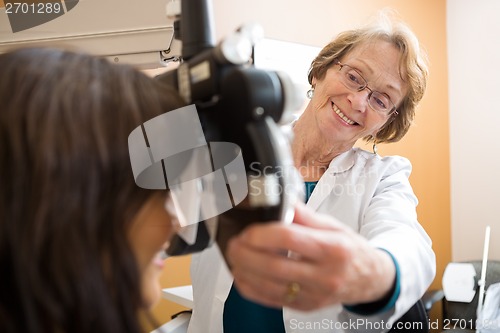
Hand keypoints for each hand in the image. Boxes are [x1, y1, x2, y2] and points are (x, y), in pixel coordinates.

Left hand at [226, 202, 395, 310]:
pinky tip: (243, 275)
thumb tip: (280, 200)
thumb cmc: (351, 251)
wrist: (370, 280)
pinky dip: (250, 288)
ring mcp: (314, 295)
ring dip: (244, 271)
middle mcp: (324, 275)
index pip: (289, 239)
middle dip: (246, 253)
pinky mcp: (305, 307)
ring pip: (268, 286)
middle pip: (274, 266)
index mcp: (332, 249)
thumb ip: (305, 215)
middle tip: (235, 243)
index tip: (249, 230)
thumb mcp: (334, 226)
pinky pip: (270, 300)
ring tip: (235, 257)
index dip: (262, 234)